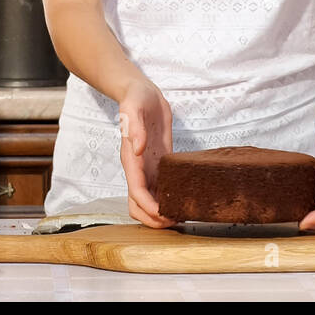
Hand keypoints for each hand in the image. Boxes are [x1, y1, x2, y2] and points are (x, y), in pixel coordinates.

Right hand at [117, 78, 174, 228]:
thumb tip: (138, 148)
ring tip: (181, 217)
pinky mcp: (158, 162)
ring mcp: (148, 167)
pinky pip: (160, 188)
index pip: (136, 191)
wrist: (141, 93)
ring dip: (160, 213)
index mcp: (131, 159)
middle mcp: (138, 168)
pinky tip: (183, 200)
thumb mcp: (133, 108)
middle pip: (138, 204)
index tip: (163, 214)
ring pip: (148, 200)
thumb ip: (134, 128)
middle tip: (173, 221)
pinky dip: (168, 198)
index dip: (148, 206)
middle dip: (152, 217)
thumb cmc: (135, 99)